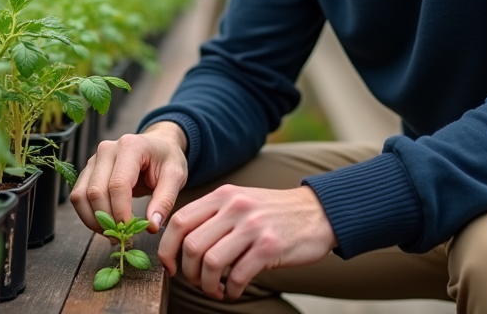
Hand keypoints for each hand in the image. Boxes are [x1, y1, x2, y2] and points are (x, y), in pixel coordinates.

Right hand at [70, 121, 188, 233]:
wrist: (158, 145)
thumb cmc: (166, 159)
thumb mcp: (176, 176)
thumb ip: (165, 201)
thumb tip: (152, 226)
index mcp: (130, 146)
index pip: (118, 185)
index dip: (121, 212)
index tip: (131, 231)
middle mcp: (107, 150)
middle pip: (96, 192)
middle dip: (107, 220)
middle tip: (123, 237)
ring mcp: (94, 159)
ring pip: (81, 196)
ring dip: (93, 221)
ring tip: (112, 233)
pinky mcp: (88, 171)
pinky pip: (78, 196)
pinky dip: (87, 215)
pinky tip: (104, 225)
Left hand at [158, 184, 337, 300]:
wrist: (318, 212)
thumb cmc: (274, 213)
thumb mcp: (241, 201)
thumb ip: (213, 215)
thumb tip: (180, 244)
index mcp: (223, 195)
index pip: (180, 221)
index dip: (168, 248)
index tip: (171, 266)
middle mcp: (235, 207)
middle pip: (192, 246)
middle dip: (189, 272)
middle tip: (197, 281)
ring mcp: (252, 227)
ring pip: (210, 263)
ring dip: (207, 285)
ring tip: (216, 289)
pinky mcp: (269, 247)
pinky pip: (237, 276)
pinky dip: (230, 290)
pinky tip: (233, 290)